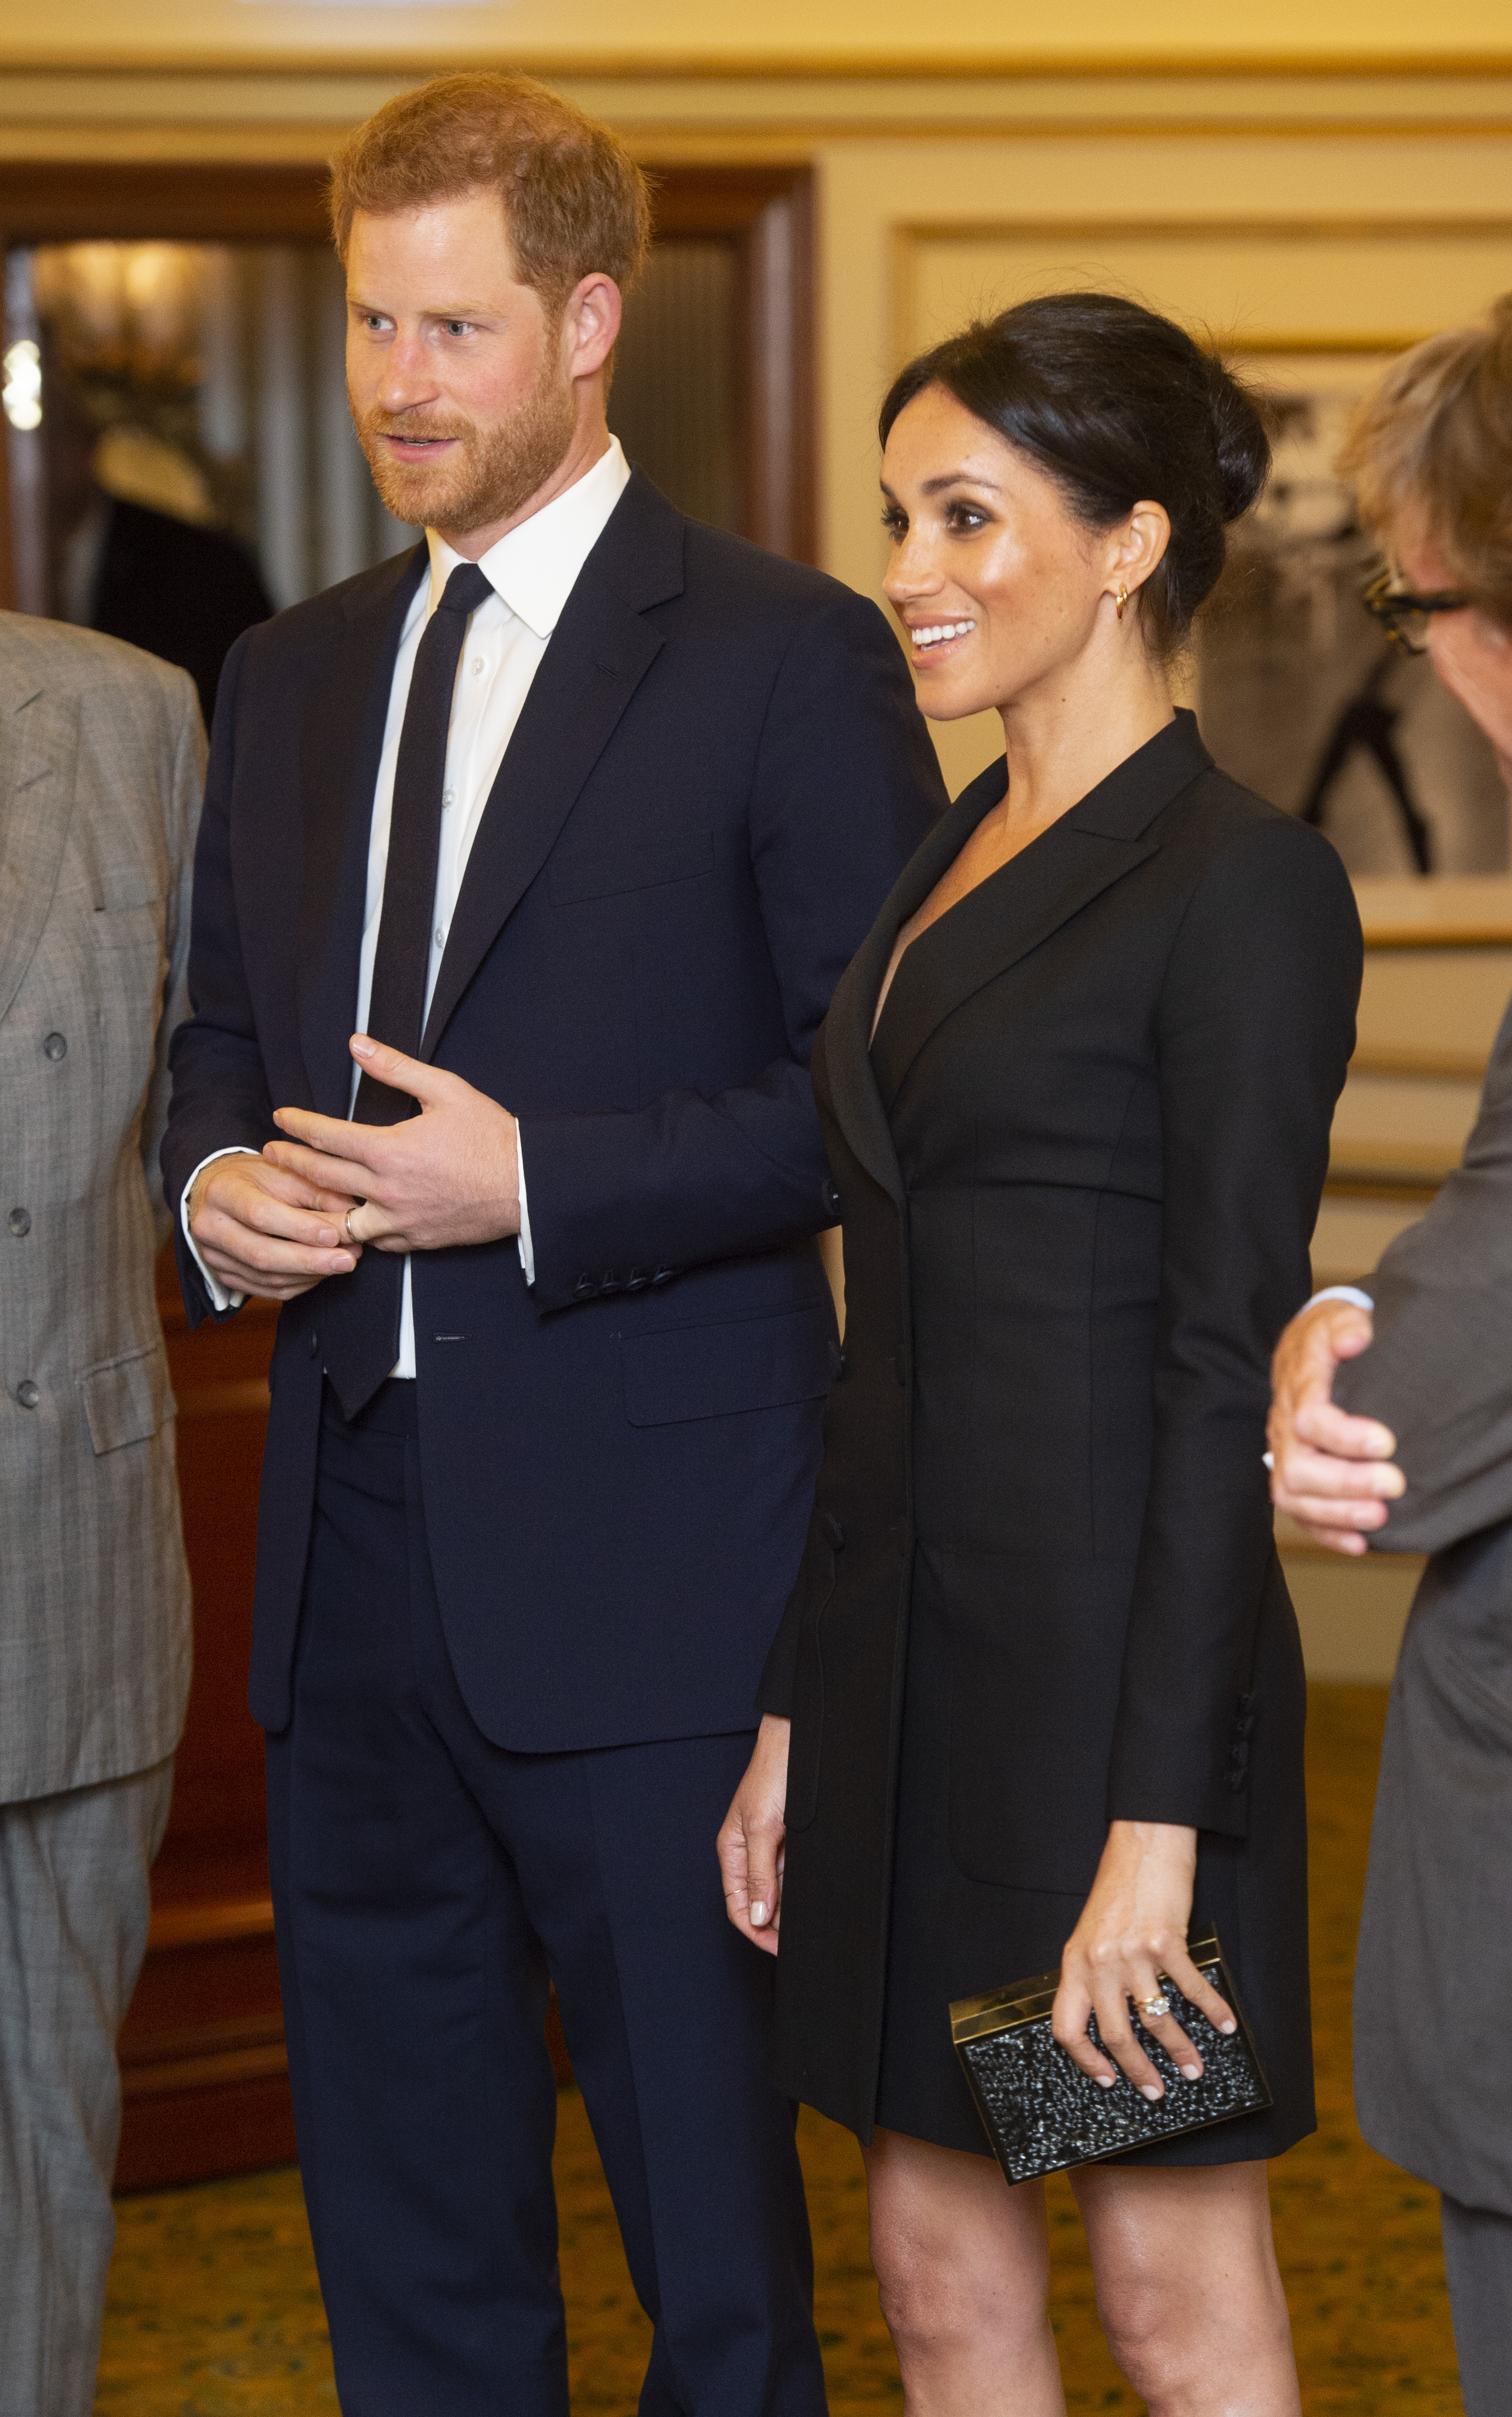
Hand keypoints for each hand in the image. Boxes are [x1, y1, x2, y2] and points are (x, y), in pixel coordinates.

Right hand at [188, 1152, 361, 1301]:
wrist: (218, 1192)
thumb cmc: (257, 1178)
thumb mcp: (286, 1172)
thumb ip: (319, 1192)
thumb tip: (353, 1216)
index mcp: (221, 1192)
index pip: (260, 1215)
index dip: (300, 1228)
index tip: (335, 1235)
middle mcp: (209, 1227)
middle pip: (262, 1254)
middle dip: (310, 1260)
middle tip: (349, 1259)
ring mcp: (213, 1257)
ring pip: (267, 1277)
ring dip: (311, 1274)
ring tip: (344, 1263)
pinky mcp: (224, 1277)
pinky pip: (267, 1290)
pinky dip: (299, 1284)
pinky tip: (322, 1273)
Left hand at [263, 1035, 519, 1253]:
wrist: (527, 1185)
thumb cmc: (490, 1135)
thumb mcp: (444, 1089)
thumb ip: (394, 1067)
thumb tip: (357, 1044)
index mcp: (389, 1149)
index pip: (325, 1136)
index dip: (296, 1125)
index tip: (280, 1118)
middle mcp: (385, 1189)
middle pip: (321, 1177)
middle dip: (290, 1162)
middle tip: (270, 1153)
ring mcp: (398, 1219)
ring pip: (339, 1219)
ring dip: (315, 1205)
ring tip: (297, 1193)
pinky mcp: (413, 1239)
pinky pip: (371, 1240)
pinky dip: (354, 1230)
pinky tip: (346, 1219)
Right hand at [717, 1715, 790, 1957]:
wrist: (798, 1743)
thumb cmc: (773, 1775)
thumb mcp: (762, 1827)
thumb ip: (760, 1874)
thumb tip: (758, 1917)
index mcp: (733, 1852)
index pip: (738, 1906)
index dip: (756, 1932)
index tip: (779, 1948)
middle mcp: (750, 1854)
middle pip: (759, 1903)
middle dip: (776, 1924)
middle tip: (799, 1939)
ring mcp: (772, 1848)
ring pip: (778, 1893)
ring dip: (789, 1909)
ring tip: (809, 1921)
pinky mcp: (791, 1841)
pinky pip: (794, 1875)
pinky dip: (802, 1889)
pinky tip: (813, 1896)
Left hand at [1053, 1821, 1235, 2097]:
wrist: (1142, 1843)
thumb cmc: (1119, 1888)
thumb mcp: (1091, 1933)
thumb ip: (1094, 1972)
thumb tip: (1110, 2018)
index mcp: (1074, 1962)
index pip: (1067, 2027)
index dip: (1084, 2060)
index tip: (1105, 2079)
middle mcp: (1098, 1962)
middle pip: (1115, 2034)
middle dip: (1138, 2070)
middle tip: (1155, 2091)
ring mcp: (1132, 1953)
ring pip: (1155, 2019)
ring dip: (1178, 2050)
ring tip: (1193, 2069)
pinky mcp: (1165, 1941)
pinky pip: (1190, 1988)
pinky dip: (1211, 2009)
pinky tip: (1225, 2023)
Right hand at [1267, 1298, 1402, 1553]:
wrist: (1308, 1345)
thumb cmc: (1331, 1334)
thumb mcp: (1341, 1317)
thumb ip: (1347, 1324)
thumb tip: (1354, 1340)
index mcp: (1297, 1385)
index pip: (1308, 1418)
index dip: (1344, 1437)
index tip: (1387, 1442)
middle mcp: (1282, 1424)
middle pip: (1297, 1467)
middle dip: (1345, 1484)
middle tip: (1394, 1485)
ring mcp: (1283, 1452)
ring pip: (1291, 1495)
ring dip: (1337, 1513)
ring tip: (1380, 1517)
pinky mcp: (1292, 1473)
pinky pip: (1298, 1511)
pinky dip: (1327, 1532)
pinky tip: (1359, 1543)